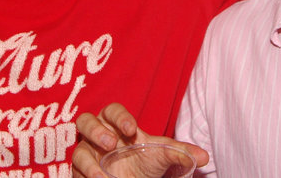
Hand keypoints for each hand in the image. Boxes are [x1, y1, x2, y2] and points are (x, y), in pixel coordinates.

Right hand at [73, 103, 208, 177]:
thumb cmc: (145, 161)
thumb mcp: (163, 156)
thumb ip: (180, 153)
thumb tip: (205, 157)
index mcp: (115, 123)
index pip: (112, 110)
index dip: (119, 117)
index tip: (132, 129)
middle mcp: (96, 135)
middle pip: (85, 121)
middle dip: (96, 131)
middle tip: (110, 144)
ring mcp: (86, 154)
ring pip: (77, 150)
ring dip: (88, 162)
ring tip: (102, 176)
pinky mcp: (79, 173)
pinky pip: (75, 172)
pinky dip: (85, 177)